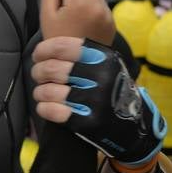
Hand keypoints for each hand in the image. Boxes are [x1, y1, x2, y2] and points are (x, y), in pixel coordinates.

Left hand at [32, 36, 163, 168]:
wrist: (133, 126)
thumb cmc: (114, 89)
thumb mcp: (109, 64)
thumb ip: (85, 53)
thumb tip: (50, 46)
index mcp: (103, 58)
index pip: (62, 46)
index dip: (44, 50)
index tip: (39, 55)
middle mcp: (98, 78)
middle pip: (51, 68)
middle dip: (39, 72)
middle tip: (39, 75)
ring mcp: (92, 101)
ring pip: (46, 90)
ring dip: (40, 91)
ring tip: (42, 92)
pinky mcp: (84, 122)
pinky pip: (50, 110)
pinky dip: (43, 108)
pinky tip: (45, 106)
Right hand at [41, 0, 114, 44]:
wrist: (77, 65)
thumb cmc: (58, 42)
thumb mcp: (46, 17)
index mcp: (79, 3)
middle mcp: (96, 6)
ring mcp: (106, 15)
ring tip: (73, 9)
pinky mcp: (111, 22)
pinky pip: (101, 5)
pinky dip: (92, 5)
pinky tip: (83, 18)